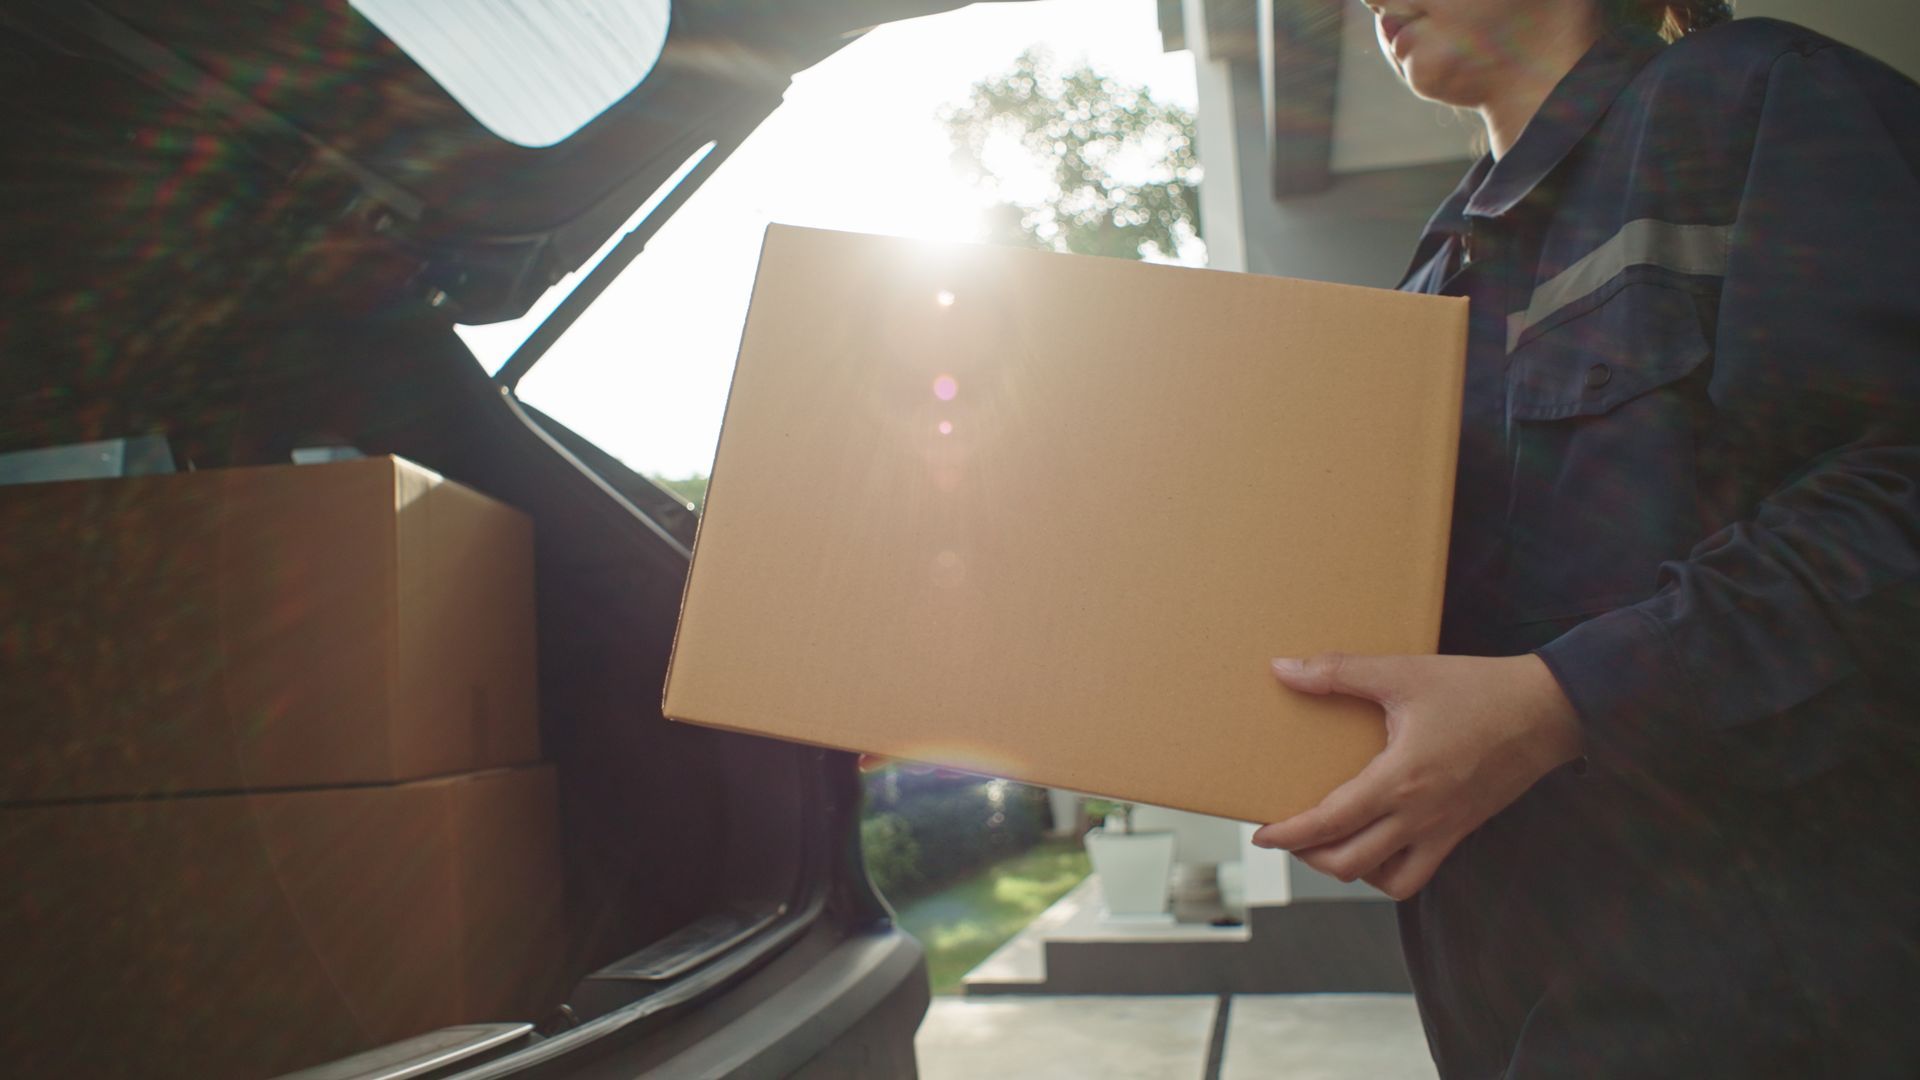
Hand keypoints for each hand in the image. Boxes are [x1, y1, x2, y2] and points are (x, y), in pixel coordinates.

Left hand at [1250, 652, 1583, 899]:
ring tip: (1331, 844)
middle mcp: (1421, 816)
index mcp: (1400, 779)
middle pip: (1350, 864)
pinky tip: (1378, 843)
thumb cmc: (1476, 689)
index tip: (1261, 835)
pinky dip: (1390, 871)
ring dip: (1352, 870)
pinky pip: (1421, 873)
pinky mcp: (1463, 831)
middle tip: (1289, 837)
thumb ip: (1339, 672)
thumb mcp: (1403, 673)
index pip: (1330, 823)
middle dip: (1310, 857)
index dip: (1289, 835)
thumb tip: (1282, 669)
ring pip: (1388, 880)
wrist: (1548, 711)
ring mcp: (1445, 830)